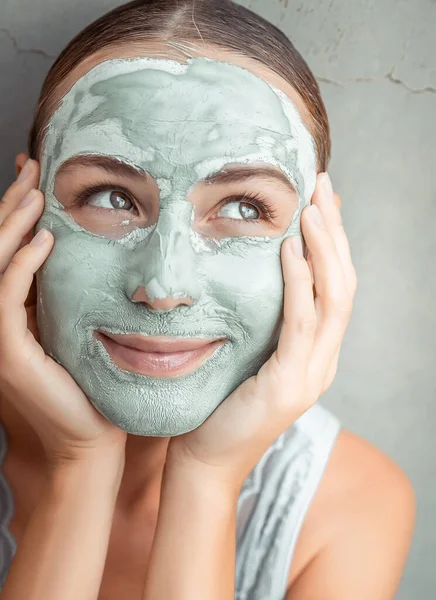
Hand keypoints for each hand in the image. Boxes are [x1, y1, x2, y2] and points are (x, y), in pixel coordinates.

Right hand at [0, 158, 126, 465]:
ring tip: (35, 193)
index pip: (4, 251)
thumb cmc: (92, 381)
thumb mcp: (74, 324)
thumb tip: (77, 248)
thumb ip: (64, 292)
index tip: (33, 175)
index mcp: (11, 312)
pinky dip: (22, 266)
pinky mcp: (9, 354)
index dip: (13, 211)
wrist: (91, 436)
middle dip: (9, 206)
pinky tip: (45, 240)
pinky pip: (6, 299)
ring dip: (11, 226)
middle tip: (31, 167)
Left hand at [167, 173, 356, 488]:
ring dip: (325, 248)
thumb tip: (256, 271)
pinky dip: (299, 282)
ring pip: (334, 298)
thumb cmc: (216, 401)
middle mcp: (323, 359)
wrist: (203, 459)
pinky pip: (302, 323)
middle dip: (335, 232)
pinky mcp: (290, 384)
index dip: (333, 240)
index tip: (319, 198)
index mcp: (315, 351)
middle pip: (344, 284)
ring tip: (311, 207)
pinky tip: (289, 249)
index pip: (336, 285)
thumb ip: (262, 317)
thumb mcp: (245, 350)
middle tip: (321, 186)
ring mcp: (312, 374)